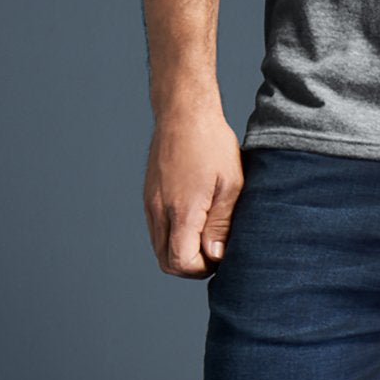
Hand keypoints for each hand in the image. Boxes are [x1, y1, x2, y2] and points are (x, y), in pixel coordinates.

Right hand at [143, 106, 243, 277]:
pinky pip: (156, 228)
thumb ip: (221, 223)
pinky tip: (195, 217)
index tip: (220, 253)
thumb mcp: (230, 182)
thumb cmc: (211, 142)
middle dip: (191, 265)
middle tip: (215, 250)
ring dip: (181, 250)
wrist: (184, 111)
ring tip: (207, 232)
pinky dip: (172, 235)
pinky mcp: (148, 195)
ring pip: (159, 246)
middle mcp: (158, 210)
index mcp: (181, 210)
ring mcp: (150, 202)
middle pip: (166, 262)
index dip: (202, 268)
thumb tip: (214, 255)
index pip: (180, 262)